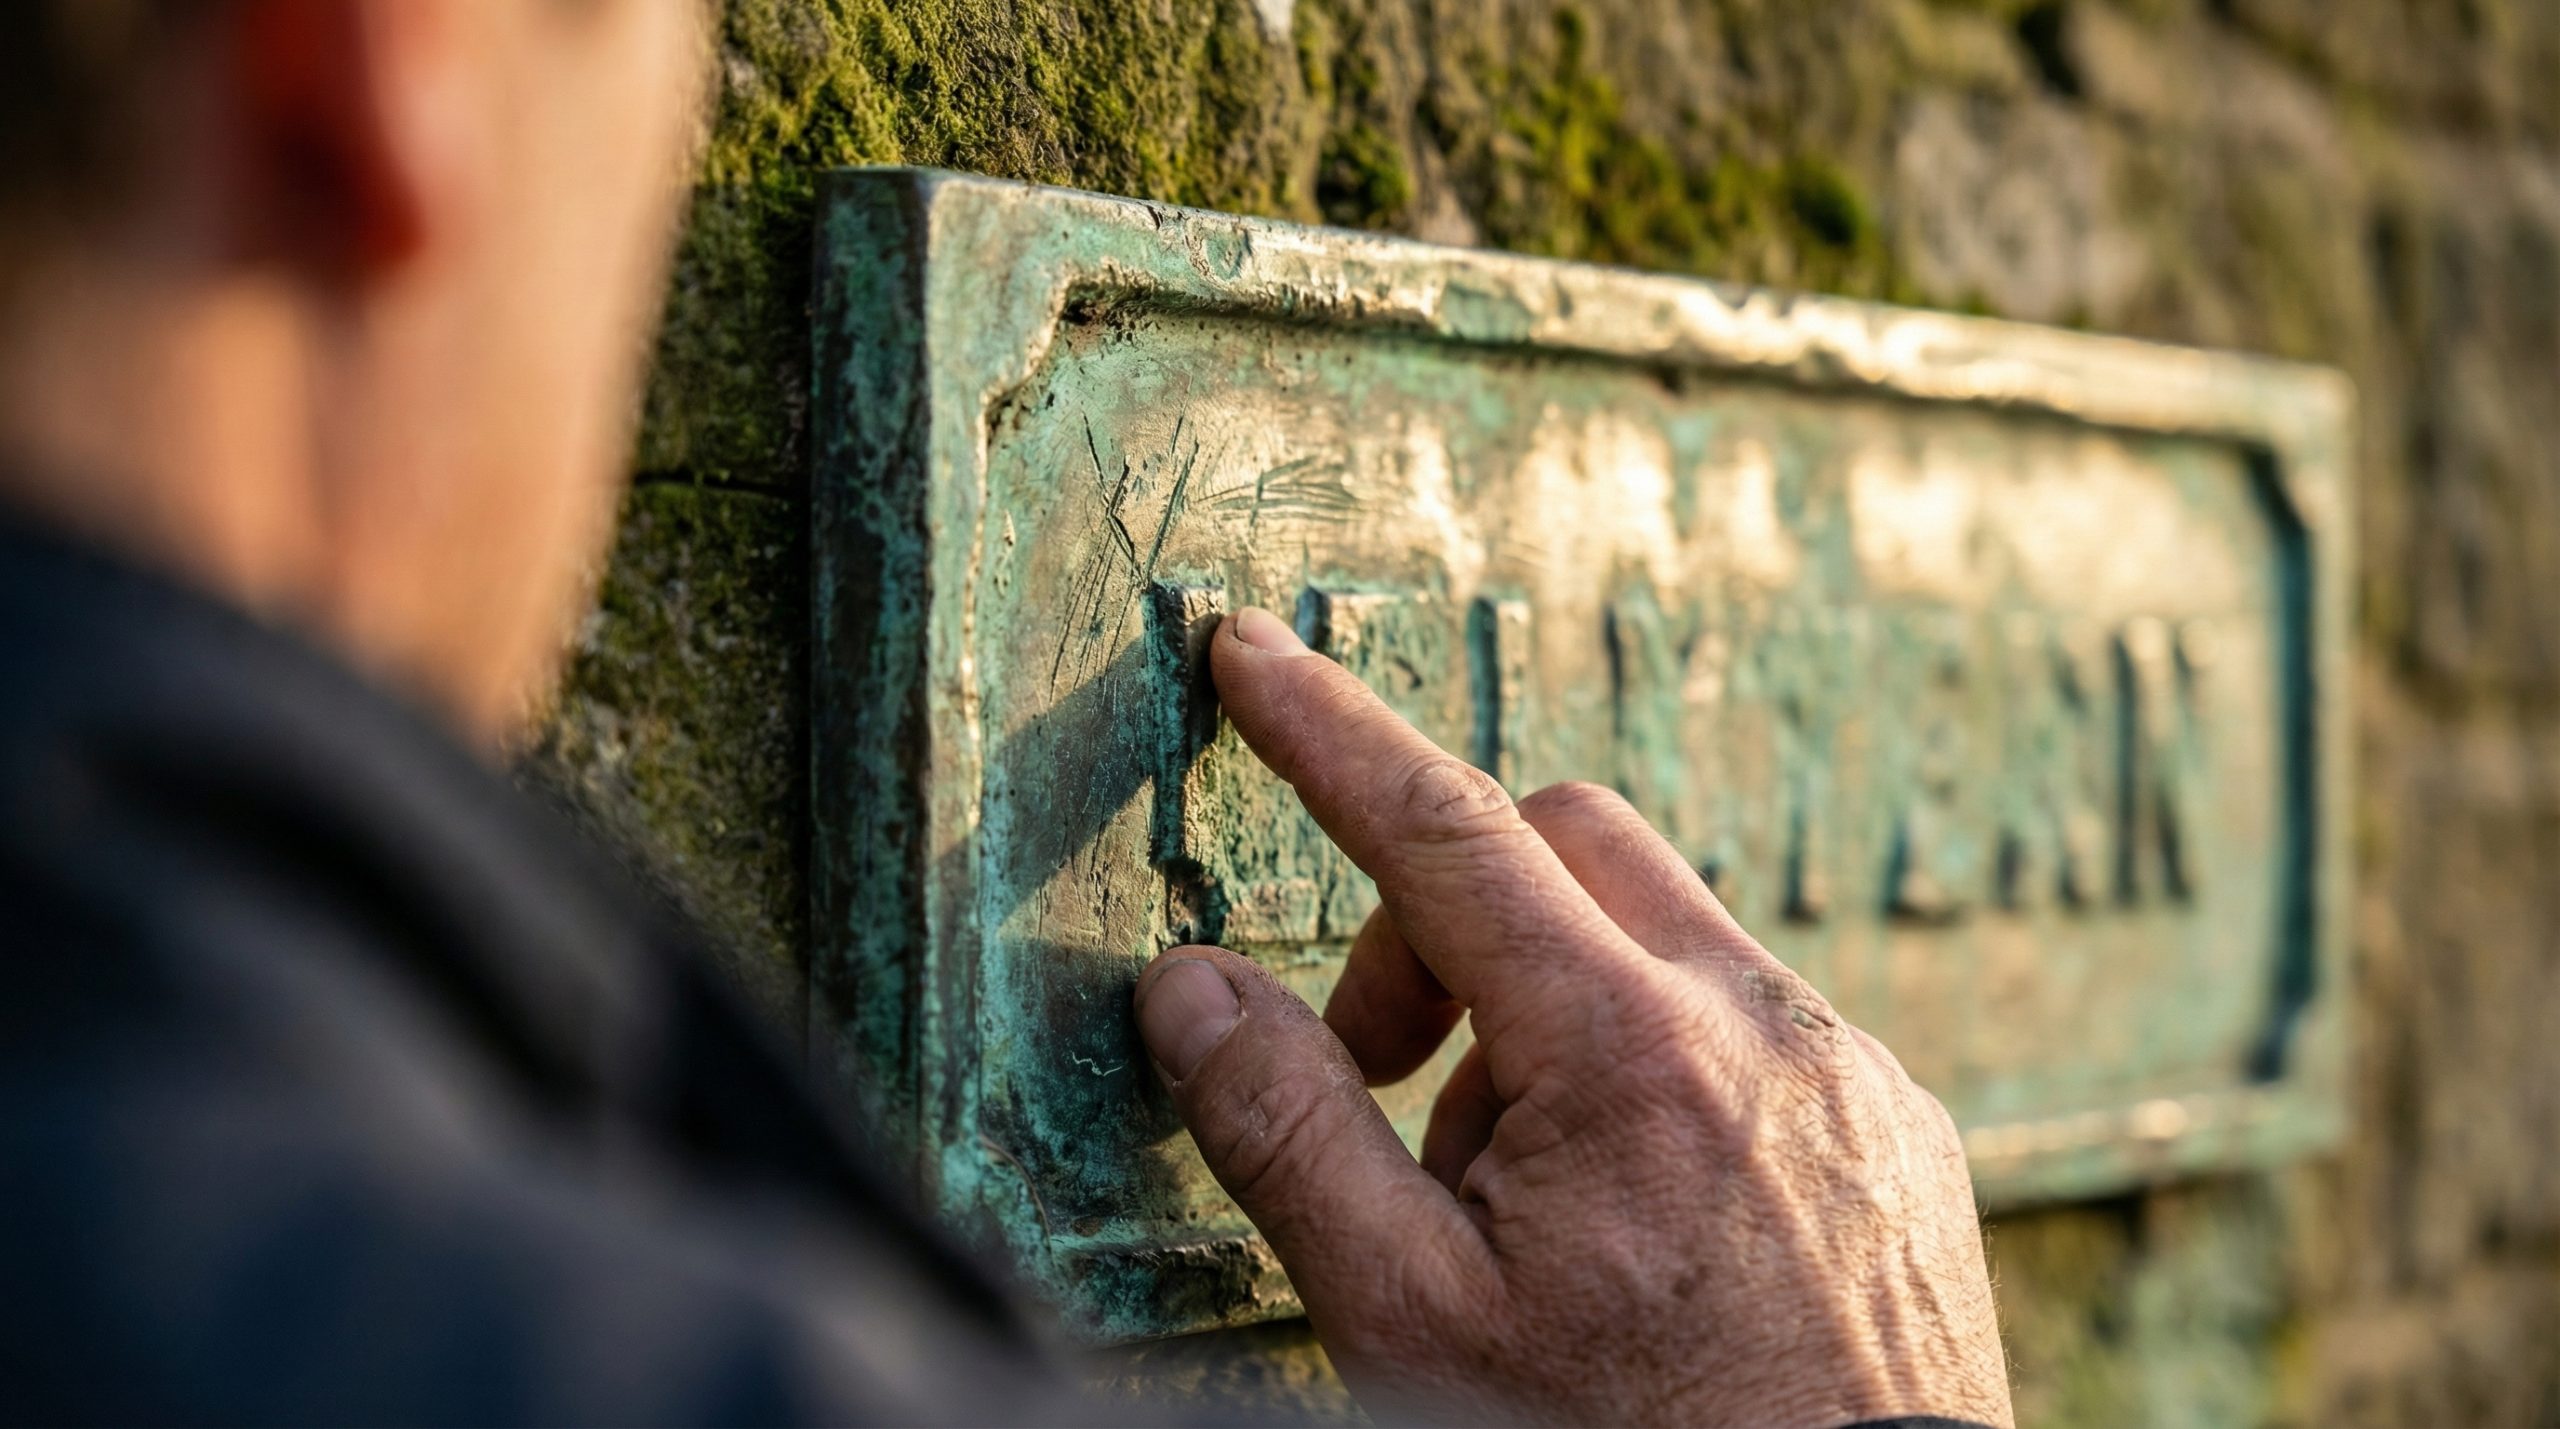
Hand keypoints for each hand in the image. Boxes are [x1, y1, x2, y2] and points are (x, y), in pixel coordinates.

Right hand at [1132, 608, 2011, 1427]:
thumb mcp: (1407, 1320)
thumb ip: (1287, 1133)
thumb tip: (1189, 988)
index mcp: (1628, 1054)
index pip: (1441, 830)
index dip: (1327, 730)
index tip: (1253, 651)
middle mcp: (1761, 1025)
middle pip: (1566, 840)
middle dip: (1448, 922)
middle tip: (1392, 1076)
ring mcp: (1848, 1071)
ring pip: (1659, 934)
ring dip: (1551, 1011)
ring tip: (1527, 1199)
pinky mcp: (1898, 1126)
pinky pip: (1750, 1017)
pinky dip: (1656, 1061)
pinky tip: (1641, 1218)